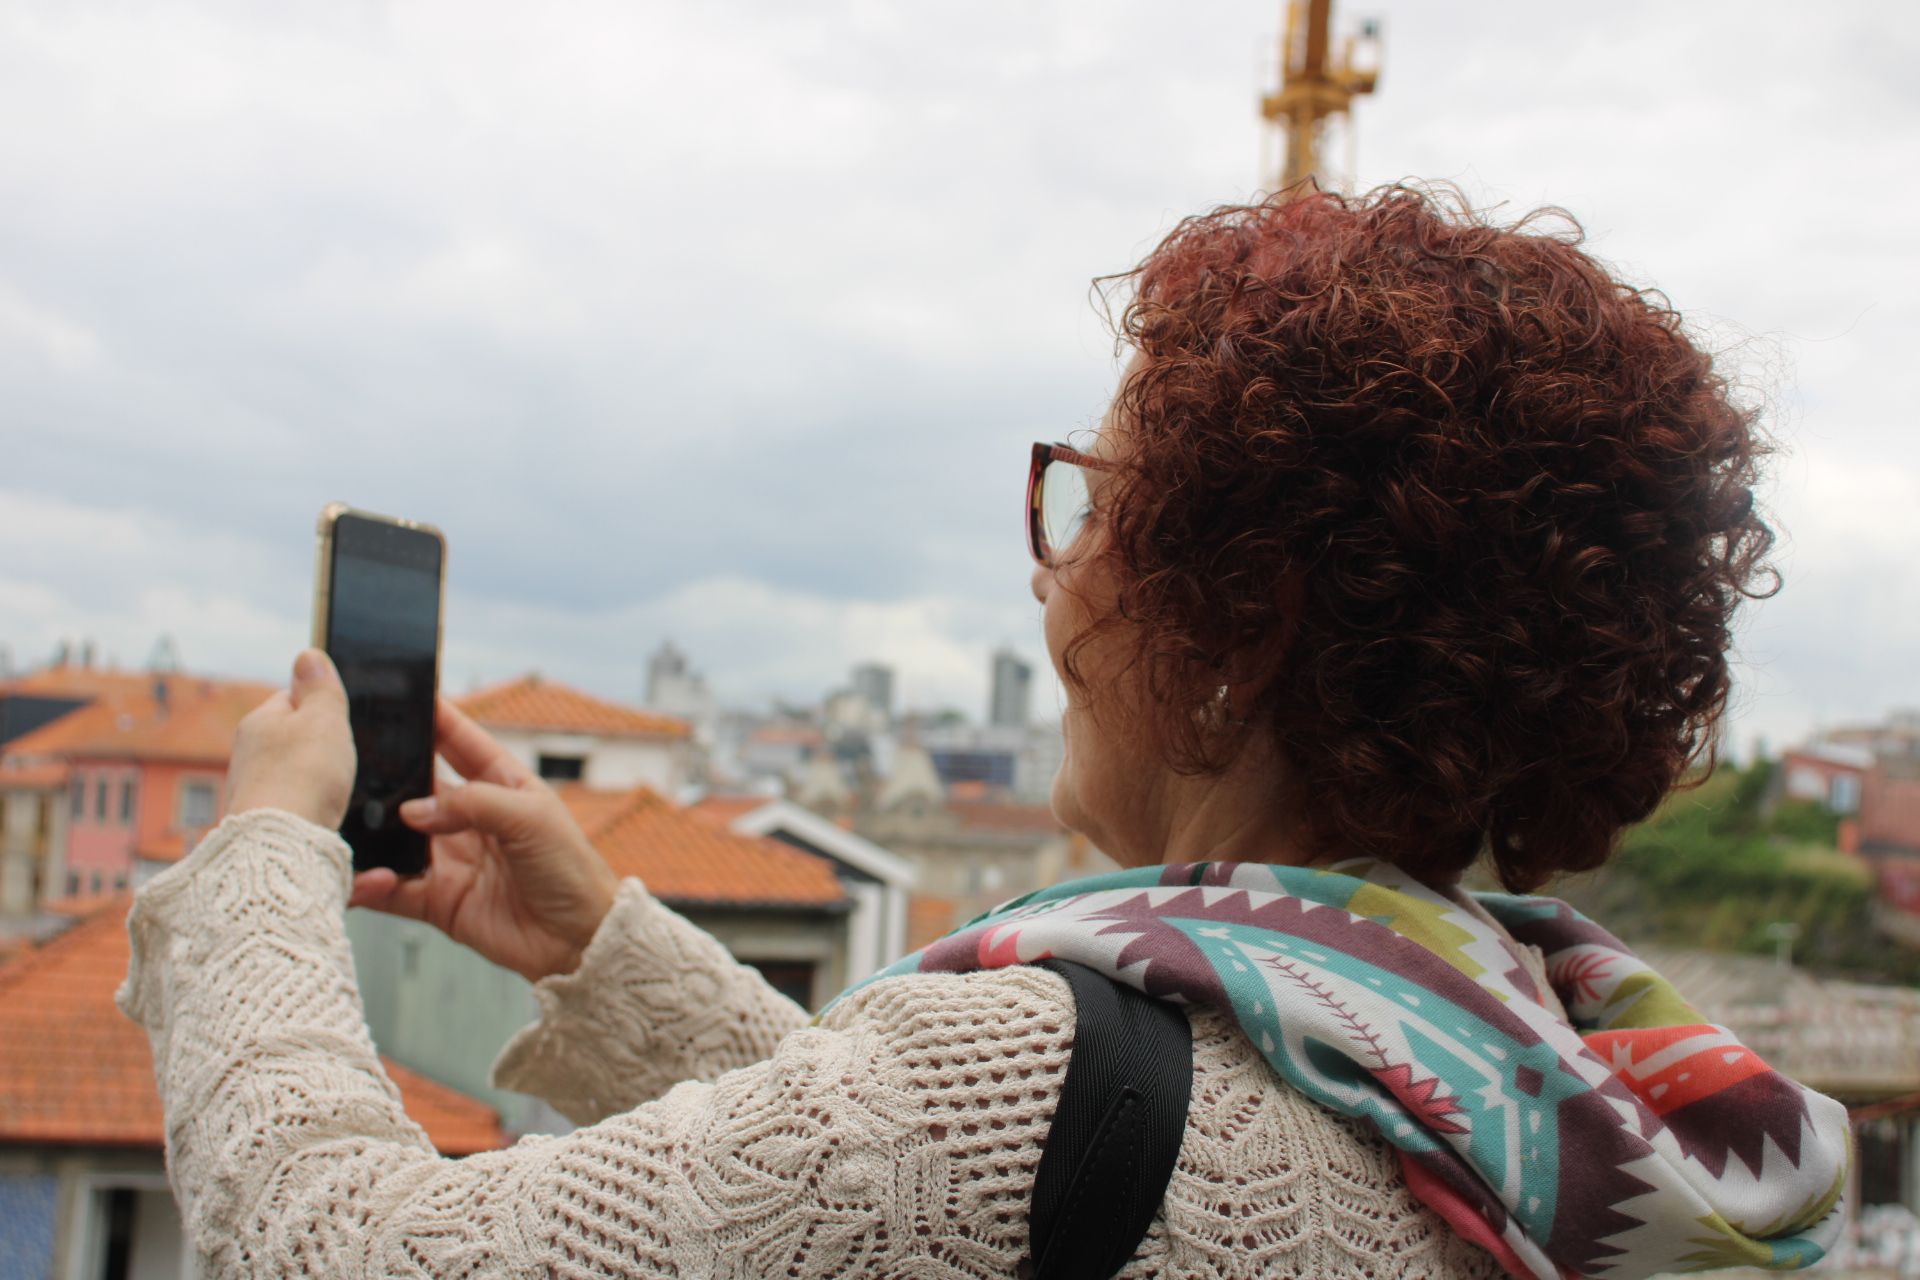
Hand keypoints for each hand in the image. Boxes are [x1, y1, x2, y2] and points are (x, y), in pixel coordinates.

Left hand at [226, 649, 356, 829]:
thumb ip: (321, 686)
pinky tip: (324, 816)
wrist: (281, 845)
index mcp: (259, 721)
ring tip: (335, 792)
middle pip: (295, 739)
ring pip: (296, 774)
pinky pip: (294, 805)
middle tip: (344, 760)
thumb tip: (308, 654)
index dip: (324, 708)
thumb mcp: (324, 718)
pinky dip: (311, 808)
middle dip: (321, 748)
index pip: (293, 698)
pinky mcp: (262, 822)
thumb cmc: (304, 777)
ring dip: (317, 781)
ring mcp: (253, 789)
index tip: (343, 723)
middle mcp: (248, 754)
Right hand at [347, 697, 617, 982]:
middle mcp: (470, 817)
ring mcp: (451, 858)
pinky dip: (373, 884)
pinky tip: (361, 878)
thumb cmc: (571, 870)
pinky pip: (393, 888)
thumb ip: (473, 804)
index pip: (459, 740)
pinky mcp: (438, 900)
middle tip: (349, 759)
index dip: (433, 717)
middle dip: (387, 772)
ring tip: (342, 818)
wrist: (579, 941)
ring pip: (396, 836)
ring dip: (372, 830)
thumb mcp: (530, 818)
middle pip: (417, 786)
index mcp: (501, 784)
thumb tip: (413, 810)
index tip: (399, 695)